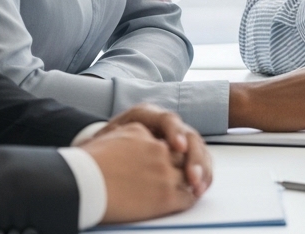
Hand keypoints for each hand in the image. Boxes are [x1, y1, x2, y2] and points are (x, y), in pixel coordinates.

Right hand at [82, 123, 195, 223]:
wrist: (79, 182)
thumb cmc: (85, 164)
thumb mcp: (109, 137)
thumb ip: (127, 137)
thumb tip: (131, 141)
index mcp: (143, 130)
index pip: (165, 139)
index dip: (173, 151)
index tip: (175, 159)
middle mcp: (157, 147)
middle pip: (181, 156)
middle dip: (186, 166)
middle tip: (191, 177)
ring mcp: (164, 171)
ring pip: (188, 176)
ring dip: (190, 184)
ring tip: (192, 190)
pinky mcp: (166, 194)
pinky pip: (187, 197)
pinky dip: (189, 199)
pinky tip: (186, 200)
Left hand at [95, 104, 211, 196]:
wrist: (105, 149)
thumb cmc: (102, 146)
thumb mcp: (103, 140)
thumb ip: (109, 142)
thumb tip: (103, 149)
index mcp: (147, 115)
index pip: (166, 119)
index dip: (175, 132)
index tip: (177, 148)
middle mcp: (167, 124)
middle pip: (189, 135)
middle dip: (193, 157)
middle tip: (192, 177)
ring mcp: (179, 138)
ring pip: (199, 149)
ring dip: (202, 169)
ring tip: (198, 188)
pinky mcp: (184, 154)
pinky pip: (200, 161)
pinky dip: (203, 174)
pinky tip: (200, 188)